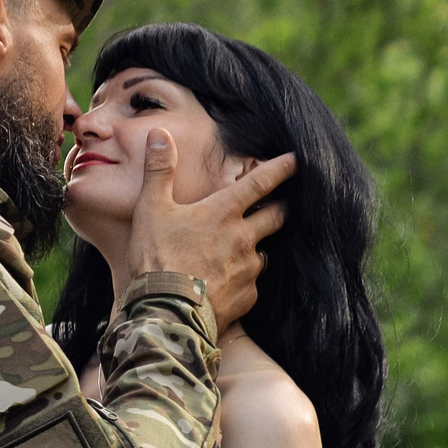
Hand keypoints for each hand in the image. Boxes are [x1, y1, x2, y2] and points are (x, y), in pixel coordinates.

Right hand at [121, 132, 294, 327]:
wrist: (166, 313)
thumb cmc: (156, 258)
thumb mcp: (151, 209)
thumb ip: (159, 171)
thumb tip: (159, 134)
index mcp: (223, 213)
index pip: (261, 183)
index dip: (281, 169)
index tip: (296, 160)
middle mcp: (243, 238)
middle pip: (276, 216)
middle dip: (280, 207)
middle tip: (280, 204)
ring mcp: (248, 269)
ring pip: (263, 252)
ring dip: (255, 248)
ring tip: (239, 252)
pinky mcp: (247, 296)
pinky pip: (252, 284)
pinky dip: (243, 281)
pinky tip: (226, 284)